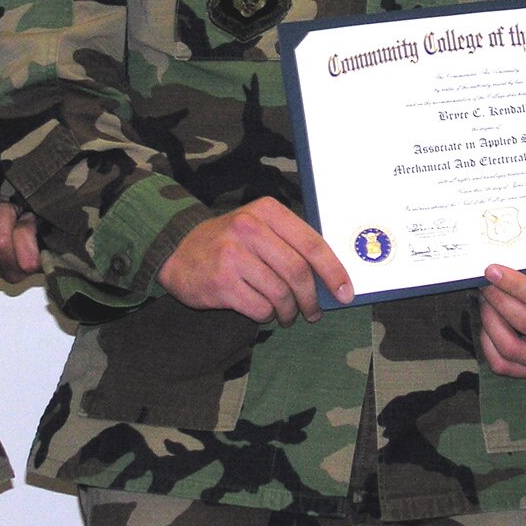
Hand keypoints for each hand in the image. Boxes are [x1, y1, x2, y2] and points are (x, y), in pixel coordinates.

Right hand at [157, 197, 352, 325]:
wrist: (179, 250)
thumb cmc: (230, 241)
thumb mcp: (259, 225)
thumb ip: (291, 242)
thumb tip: (332, 275)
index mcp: (267, 211)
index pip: (312, 243)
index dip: (334, 272)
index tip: (346, 293)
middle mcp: (250, 228)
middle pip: (298, 272)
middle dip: (312, 299)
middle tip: (313, 312)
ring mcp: (233, 255)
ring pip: (280, 294)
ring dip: (289, 311)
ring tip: (287, 315)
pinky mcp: (221, 282)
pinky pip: (259, 308)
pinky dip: (267, 315)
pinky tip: (264, 311)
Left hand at [479, 265, 525, 378]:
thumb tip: (507, 267)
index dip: (513, 283)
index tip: (491, 270)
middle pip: (524, 323)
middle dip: (498, 299)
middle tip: (486, 282)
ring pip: (509, 348)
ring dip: (490, 321)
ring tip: (487, 301)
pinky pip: (504, 365)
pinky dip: (488, 344)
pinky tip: (489, 324)